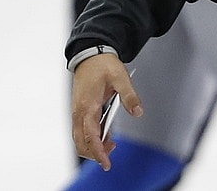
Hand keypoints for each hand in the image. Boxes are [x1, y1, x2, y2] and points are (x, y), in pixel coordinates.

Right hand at [71, 53, 142, 170]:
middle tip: (110, 157)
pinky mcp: (80, 109)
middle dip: (94, 153)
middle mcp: (79, 112)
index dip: (98, 152)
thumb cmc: (103, 65)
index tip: (106, 162)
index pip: (90, 136)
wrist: (90, 54)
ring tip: (111, 145)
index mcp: (88, 107)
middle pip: (81, 142)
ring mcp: (78, 111)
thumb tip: (138, 112)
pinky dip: (92, 136)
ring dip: (93, 145)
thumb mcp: (121, 78)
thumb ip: (130, 96)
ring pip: (80, 137)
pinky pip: (83, 129)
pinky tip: (106, 135)